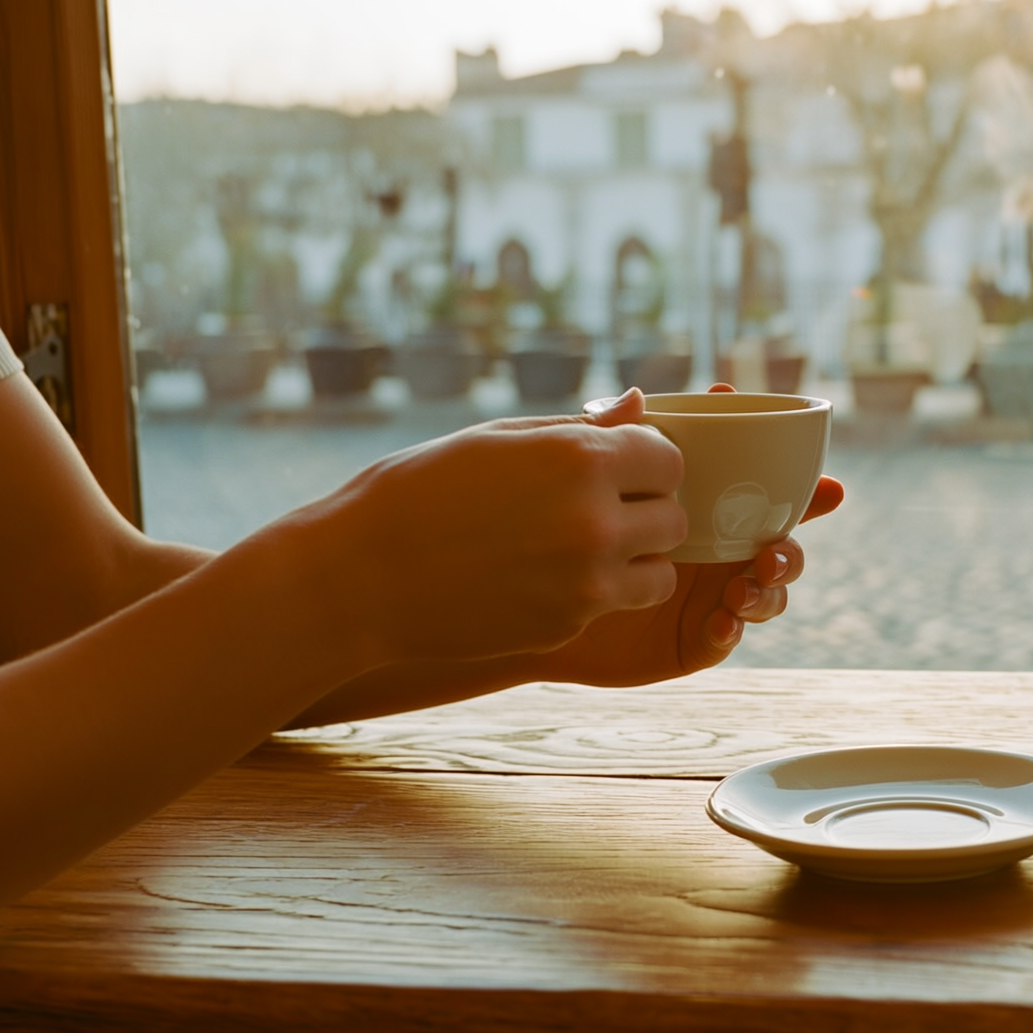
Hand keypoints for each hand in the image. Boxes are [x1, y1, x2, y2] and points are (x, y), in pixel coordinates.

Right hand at [288, 408, 688, 670]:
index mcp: (580, 460)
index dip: (645, 462)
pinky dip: (594, 595)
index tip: (615, 467)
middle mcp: (595, 523)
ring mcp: (586, 584)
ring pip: (660, 574)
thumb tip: (640, 405)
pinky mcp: (568, 627)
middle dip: (645, 511)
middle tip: (598, 509)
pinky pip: (613, 607)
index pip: (669, 460)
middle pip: (674, 518)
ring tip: (582, 549)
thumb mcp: (496, 439)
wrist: (359, 578)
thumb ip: (578, 427)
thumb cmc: (419, 492)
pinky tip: (541, 579)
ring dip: (635, 561)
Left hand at [526, 384, 844, 686]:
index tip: (830, 487)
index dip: (807, 494)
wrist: (529, 596)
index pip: (770, 497)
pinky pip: (725, 639)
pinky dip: (732, 631)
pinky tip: (722, 624)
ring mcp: (709, 598)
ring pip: (765, 596)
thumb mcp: (586, 481)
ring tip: (743, 588)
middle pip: (780, 549)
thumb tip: (638, 394)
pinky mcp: (690, 641)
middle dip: (791, 550)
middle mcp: (719, 554)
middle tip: (772, 551)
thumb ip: (614, 440)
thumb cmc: (560, 528)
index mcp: (711, 510)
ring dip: (767, 593)